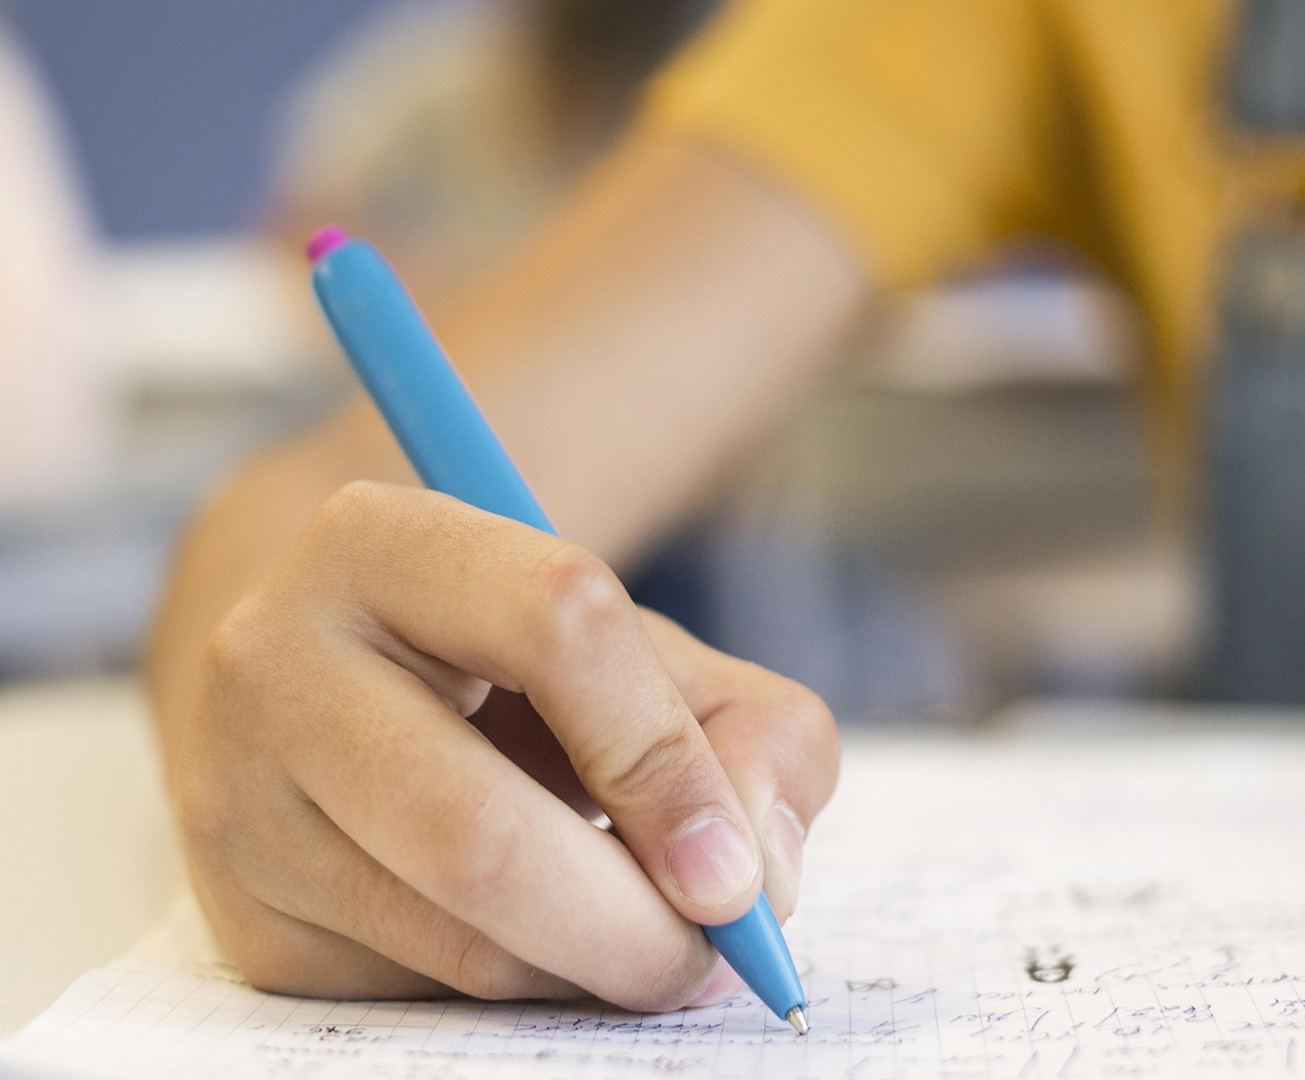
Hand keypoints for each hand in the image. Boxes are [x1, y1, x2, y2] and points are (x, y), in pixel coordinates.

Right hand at [161, 481, 838, 1008]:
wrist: (344, 692)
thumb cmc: (525, 670)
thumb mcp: (652, 655)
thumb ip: (753, 733)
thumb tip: (752, 873)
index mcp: (383, 540)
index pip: (558, 626)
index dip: (666, 760)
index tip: (736, 867)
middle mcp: (275, 659)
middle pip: (482, 832)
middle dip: (633, 923)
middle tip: (714, 958)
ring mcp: (241, 798)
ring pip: (459, 935)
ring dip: (591, 965)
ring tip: (644, 935)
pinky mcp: (246, 919)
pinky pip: (421, 993)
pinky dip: (526, 987)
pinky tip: (547, 937)